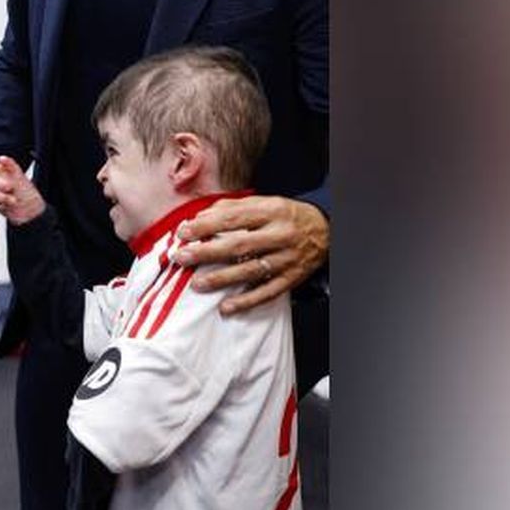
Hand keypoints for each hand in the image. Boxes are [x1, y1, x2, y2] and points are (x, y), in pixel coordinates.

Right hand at [0, 155, 44, 224]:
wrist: (30, 210)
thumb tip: (1, 158)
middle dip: (0, 184)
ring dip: (2, 196)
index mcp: (0, 172)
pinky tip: (9, 205)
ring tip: (14, 200)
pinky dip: (1, 204)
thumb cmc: (26, 192)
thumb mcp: (20, 176)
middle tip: (10, 187)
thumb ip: (10, 165)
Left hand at [170, 195, 327, 314]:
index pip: (234, 218)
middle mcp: (280, 235)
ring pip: (251, 271)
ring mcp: (286, 259)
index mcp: (271, 211)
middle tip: (183, 257)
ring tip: (197, 284)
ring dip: (222, 279)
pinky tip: (226, 307)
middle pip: (240, 245)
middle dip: (207, 252)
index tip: (184, 232)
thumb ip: (232, 207)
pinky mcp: (291, 278)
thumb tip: (200, 217)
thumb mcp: (264, 202)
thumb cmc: (286, 215)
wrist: (326, 229)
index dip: (207, 225)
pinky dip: (246, 301)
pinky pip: (267, 292)